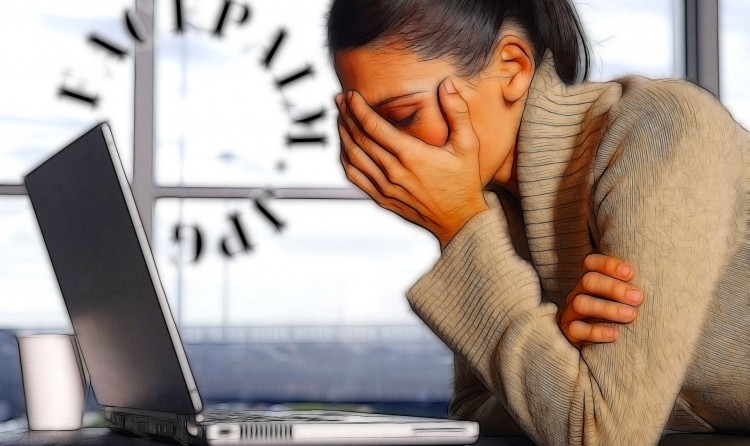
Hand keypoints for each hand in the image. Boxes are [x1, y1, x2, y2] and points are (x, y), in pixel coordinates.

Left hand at [335, 79, 487, 248]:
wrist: (460, 222)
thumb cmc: (465, 181)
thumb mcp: (468, 144)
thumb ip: (457, 111)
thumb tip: (447, 83)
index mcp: (412, 155)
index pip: (374, 126)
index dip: (358, 108)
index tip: (351, 94)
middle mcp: (394, 171)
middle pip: (359, 138)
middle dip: (346, 115)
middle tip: (340, 99)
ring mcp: (385, 187)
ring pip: (353, 157)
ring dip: (343, 135)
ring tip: (339, 118)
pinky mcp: (382, 199)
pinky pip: (355, 177)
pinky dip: (345, 159)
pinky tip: (344, 147)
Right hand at [559, 253, 643, 348]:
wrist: (605, 349)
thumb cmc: (624, 316)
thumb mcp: (626, 299)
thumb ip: (633, 288)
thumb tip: (659, 276)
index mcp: (590, 281)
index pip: (591, 263)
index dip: (608, 264)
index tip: (630, 273)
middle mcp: (578, 293)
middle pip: (588, 281)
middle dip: (614, 288)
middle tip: (638, 298)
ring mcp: (571, 313)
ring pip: (581, 303)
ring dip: (607, 308)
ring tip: (630, 315)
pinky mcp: (569, 332)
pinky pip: (576, 329)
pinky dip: (596, 331)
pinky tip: (615, 334)